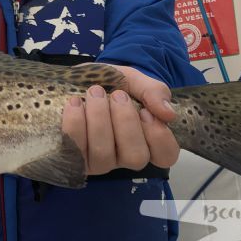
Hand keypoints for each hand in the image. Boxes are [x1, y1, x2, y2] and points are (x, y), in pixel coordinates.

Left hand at [61, 66, 180, 174]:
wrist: (72, 79)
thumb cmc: (107, 83)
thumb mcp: (133, 79)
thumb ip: (153, 91)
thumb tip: (169, 113)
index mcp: (145, 139)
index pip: (166, 155)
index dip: (159, 136)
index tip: (145, 111)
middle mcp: (123, 156)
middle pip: (136, 157)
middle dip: (126, 122)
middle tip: (117, 95)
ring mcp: (97, 162)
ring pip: (103, 154)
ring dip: (100, 118)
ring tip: (94, 93)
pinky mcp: (72, 159)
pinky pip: (75, 151)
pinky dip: (76, 124)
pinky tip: (74, 103)